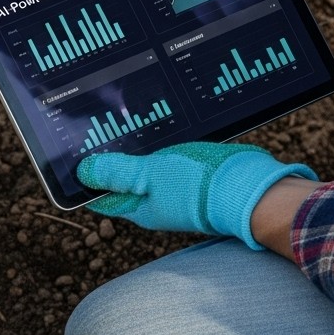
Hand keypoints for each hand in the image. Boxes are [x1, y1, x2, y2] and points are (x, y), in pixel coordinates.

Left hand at [77, 142, 317, 248]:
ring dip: (139, 152)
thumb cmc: (200, 184)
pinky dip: (164, 150)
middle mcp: (157, 205)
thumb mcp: (150, 173)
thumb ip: (118, 173)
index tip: (77, 154)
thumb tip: (84, 172)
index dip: (89, 176)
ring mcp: (179, 194)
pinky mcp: (198, 181)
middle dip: (112, 161)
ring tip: (127, 125)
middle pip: (126, 182)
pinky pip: (173, 165)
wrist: (256, 190)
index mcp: (140, 209)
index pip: (103, 194)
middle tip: (101, 131)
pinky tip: (162, 131)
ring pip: (150, 172)